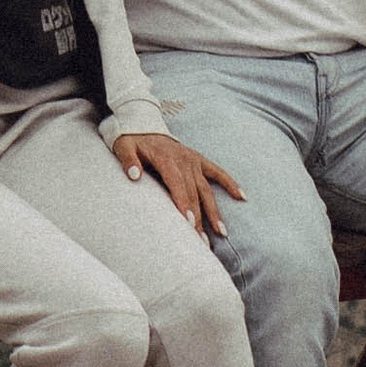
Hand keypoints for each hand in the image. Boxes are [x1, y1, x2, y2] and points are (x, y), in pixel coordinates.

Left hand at [117, 131, 246, 240]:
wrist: (141, 123)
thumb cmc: (131, 140)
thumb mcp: (124, 147)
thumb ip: (128, 161)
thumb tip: (134, 176)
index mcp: (167, 159)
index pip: (177, 185)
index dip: (184, 204)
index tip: (191, 223)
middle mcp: (184, 161)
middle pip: (193, 193)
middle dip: (199, 218)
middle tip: (202, 242)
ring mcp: (194, 161)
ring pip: (206, 189)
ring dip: (214, 211)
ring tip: (221, 232)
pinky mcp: (199, 160)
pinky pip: (217, 172)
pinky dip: (230, 183)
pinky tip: (242, 197)